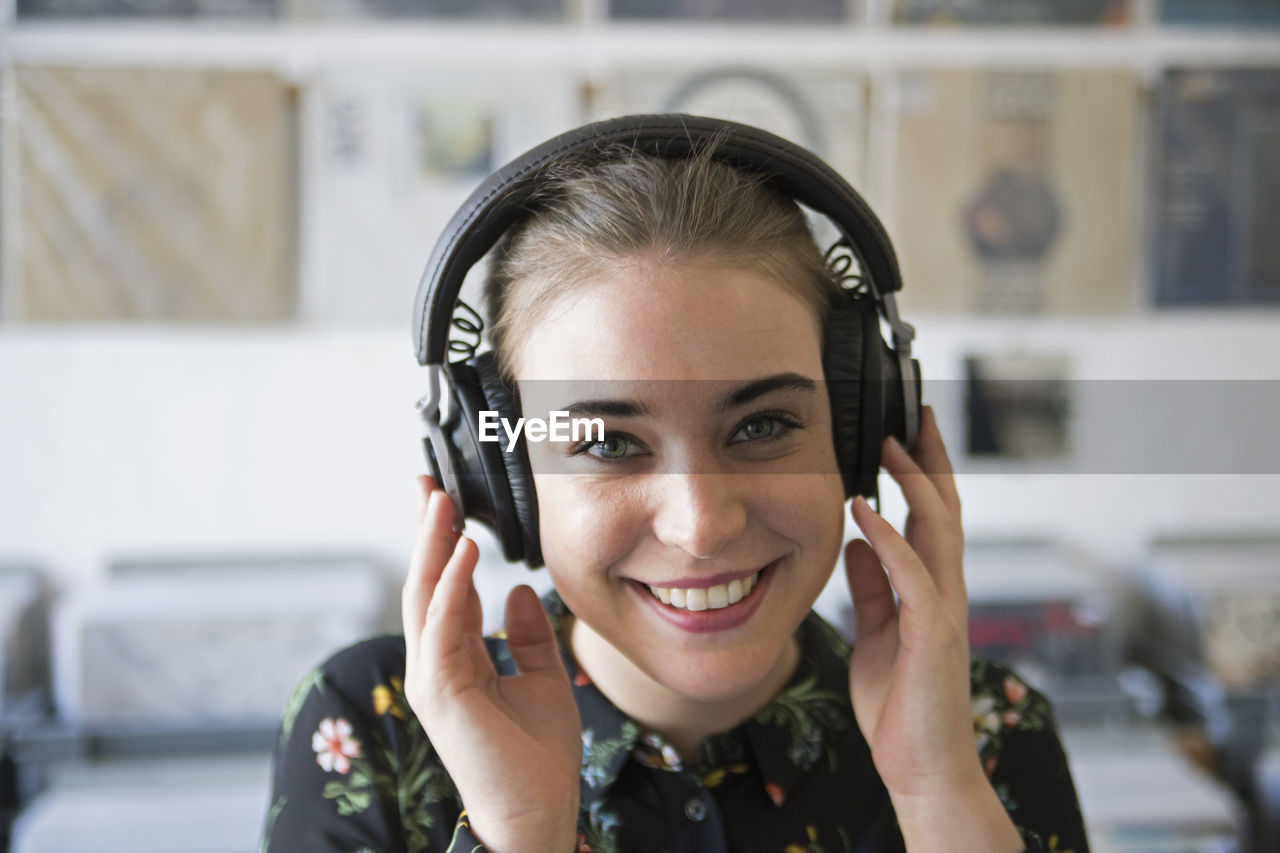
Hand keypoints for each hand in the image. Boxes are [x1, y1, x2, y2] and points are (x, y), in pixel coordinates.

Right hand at [402, 476, 581, 852]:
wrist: (538, 813)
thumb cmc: (538, 757)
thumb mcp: (544, 679)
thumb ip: (530, 636)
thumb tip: (523, 589)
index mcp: (458, 657)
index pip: (447, 587)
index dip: (446, 542)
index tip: (448, 499)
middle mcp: (436, 662)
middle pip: (426, 582)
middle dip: (427, 531)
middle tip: (430, 484)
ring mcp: (432, 677)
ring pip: (424, 596)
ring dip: (433, 545)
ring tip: (443, 501)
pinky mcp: (439, 692)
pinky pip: (441, 626)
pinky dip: (452, 584)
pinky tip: (466, 549)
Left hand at [844, 406, 980, 798]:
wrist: (919, 766)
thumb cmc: (900, 704)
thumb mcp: (875, 633)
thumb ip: (873, 588)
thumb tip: (859, 542)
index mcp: (931, 589)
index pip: (932, 517)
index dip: (923, 472)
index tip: (908, 431)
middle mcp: (945, 591)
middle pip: (945, 509)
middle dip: (931, 460)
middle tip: (915, 412)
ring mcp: (944, 610)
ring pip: (938, 531)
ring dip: (914, 484)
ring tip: (889, 446)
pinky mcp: (933, 634)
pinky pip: (913, 575)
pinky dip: (889, 538)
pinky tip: (864, 512)